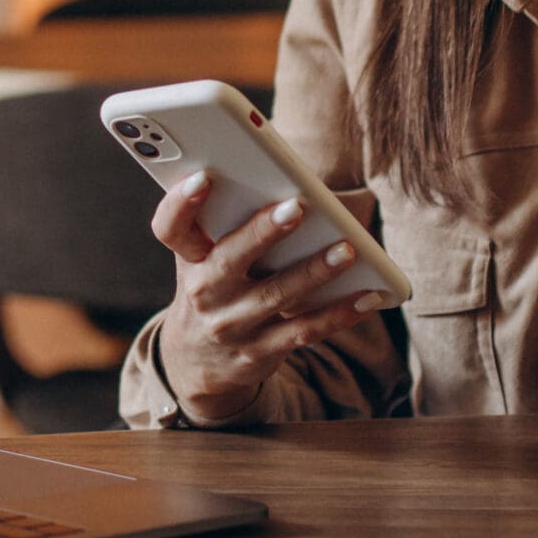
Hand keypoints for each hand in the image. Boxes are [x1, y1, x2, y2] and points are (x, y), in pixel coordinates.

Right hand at [149, 171, 390, 423]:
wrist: (196, 360)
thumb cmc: (212, 285)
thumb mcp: (201, 256)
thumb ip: (225, 224)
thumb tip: (280, 180)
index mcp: (188, 257)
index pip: (170, 228)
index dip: (181, 203)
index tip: (202, 177)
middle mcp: (204, 292)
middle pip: (230, 260)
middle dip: (262, 233)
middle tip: (296, 207)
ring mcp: (232, 326)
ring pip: (276, 296)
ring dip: (314, 272)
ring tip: (347, 249)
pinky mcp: (260, 352)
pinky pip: (304, 331)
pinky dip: (338, 314)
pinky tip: (368, 295)